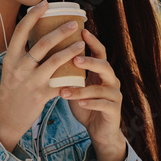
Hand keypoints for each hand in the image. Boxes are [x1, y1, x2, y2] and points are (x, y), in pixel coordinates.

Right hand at [0, 1, 86, 151]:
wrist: (5, 118)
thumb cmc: (11, 91)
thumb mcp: (10, 69)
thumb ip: (22, 54)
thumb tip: (37, 34)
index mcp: (10, 58)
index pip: (20, 31)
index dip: (33, 15)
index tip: (45, 4)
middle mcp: (19, 67)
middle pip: (42, 44)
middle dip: (60, 32)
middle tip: (73, 24)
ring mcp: (30, 81)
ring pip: (54, 62)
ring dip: (70, 51)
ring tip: (81, 43)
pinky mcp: (41, 95)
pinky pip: (60, 83)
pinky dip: (72, 78)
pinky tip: (82, 72)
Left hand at [59, 29, 126, 160]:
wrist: (99, 129)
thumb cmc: (85, 104)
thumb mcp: (76, 85)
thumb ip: (69, 72)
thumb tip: (46, 55)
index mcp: (101, 72)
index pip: (99, 52)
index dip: (92, 42)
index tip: (82, 31)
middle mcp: (110, 80)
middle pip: (105, 66)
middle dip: (90, 61)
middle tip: (75, 58)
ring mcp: (114, 95)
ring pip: (101, 88)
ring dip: (82, 89)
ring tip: (65, 90)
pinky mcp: (114, 110)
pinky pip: (103, 105)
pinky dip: (90, 103)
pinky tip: (79, 103)